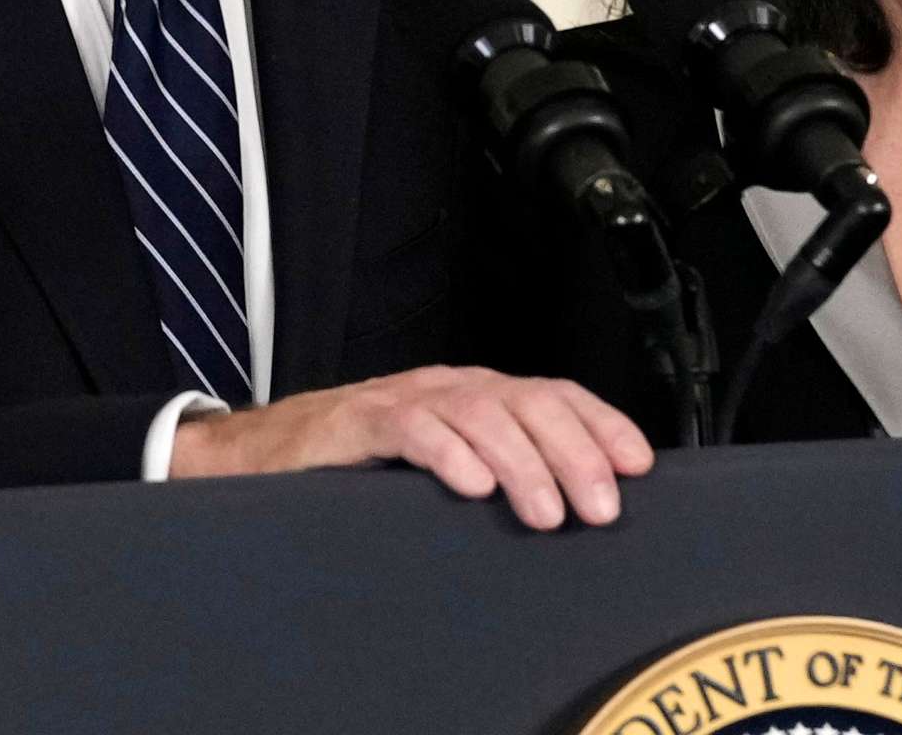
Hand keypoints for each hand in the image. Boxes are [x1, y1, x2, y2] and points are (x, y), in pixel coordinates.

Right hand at [167, 365, 653, 529]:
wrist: (262, 457)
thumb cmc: (362, 469)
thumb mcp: (445, 466)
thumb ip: (499, 472)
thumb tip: (578, 506)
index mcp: (477, 394)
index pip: (554, 395)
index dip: (601, 424)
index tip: (639, 465)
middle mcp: (448, 387)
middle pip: (529, 403)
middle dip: (574, 453)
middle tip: (601, 508)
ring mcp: (403, 400)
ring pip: (480, 415)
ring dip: (522, 464)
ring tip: (547, 514)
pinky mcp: (358, 423)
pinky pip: (412, 430)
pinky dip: (447, 454)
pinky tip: (472, 487)